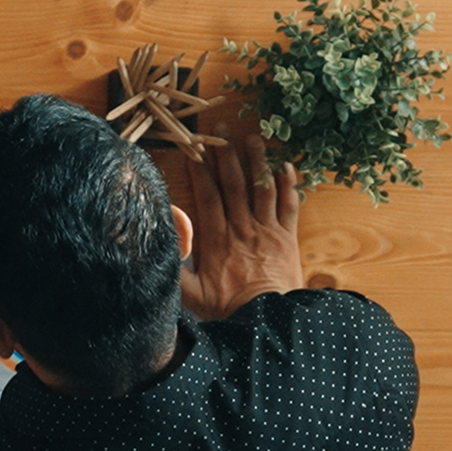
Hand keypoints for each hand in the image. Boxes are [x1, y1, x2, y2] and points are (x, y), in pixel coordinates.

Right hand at [182, 132, 304, 319]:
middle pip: (234, 184)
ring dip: (257, 162)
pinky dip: (289, 185)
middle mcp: (242, 228)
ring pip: (261, 189)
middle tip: (222, 130)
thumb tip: (162, 239)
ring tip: (253, 138)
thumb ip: (174, 267)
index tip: (194, 150)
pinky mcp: (287, 237)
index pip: (208, 196)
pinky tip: (285, 167)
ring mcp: (267, 230)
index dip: (201, 171)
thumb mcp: (190, 293)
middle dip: (226, 155)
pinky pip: (289, 206)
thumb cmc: (227, 308)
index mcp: (217, 238)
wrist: (268, 320)